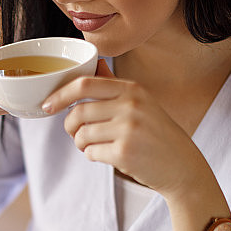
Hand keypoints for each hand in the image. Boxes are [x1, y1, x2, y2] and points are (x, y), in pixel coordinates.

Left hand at [43, 59, 199, 198]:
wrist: (182, 166)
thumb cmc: (158, 135)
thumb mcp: (142, 103)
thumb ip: (115, 86)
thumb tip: (93, 63)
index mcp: (132, 89)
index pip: (84, 84)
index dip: (60, 94)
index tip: (47, 104)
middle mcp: (130, 105)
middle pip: (78, 112)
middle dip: (70, 126)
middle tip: (76, 134)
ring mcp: (128, 129)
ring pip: (82, 135)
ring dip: (81, 144)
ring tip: (94, 146)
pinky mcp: (124, 153)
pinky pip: (91, 153)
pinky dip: (93, 156)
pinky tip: (108, 156)